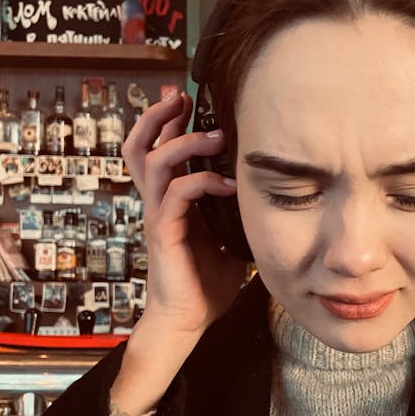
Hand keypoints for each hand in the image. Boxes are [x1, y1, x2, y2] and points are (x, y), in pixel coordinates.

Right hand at [121, 92, 246, 337]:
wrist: (189, 320)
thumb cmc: (207, 283)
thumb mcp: (230, 239)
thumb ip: (239, 214)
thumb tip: (275, 196)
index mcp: (171, 201)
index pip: (158, 150)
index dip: (166, 122)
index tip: (185, 98)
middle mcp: (159, 203)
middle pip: (140, 146)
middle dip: (157, 116)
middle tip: (179, 95)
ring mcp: (159, 216)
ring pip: (154, 162)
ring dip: (184, 142)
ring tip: (215, 134)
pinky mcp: (166, 233)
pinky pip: (177, 195)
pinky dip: (201, 181)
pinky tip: (226, 184)